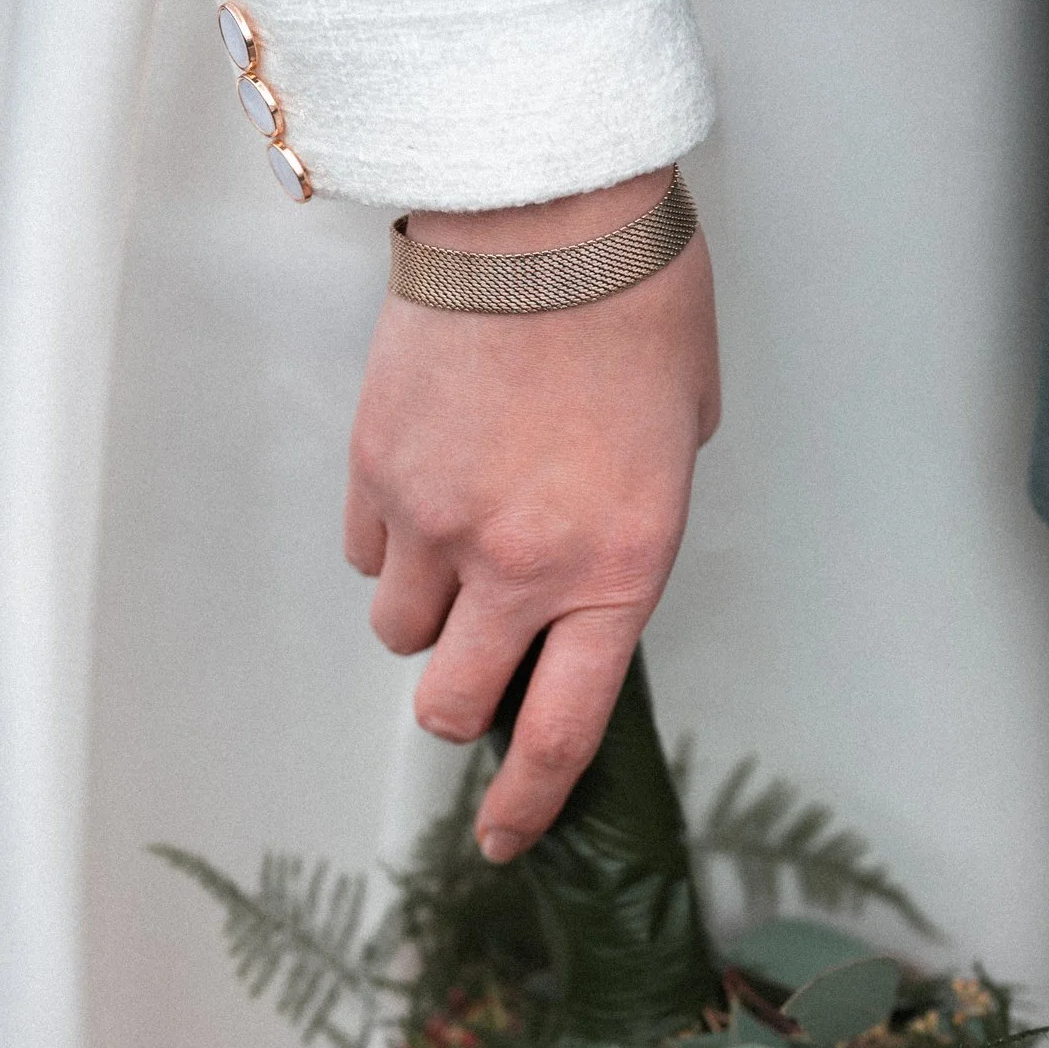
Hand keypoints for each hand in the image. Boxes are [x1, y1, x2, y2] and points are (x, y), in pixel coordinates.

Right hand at [344, 168, 719, 861]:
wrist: (549, 207)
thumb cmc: (638, 305)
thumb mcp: (681, 441)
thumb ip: (632, 523)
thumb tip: (586, 557)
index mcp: (617, 571)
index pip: (558, 733)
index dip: (524, 806)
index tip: (503, 840)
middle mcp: (519, 565)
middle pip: (448, 703)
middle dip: (456, 704)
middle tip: (473, 664)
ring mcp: (436, 520)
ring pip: (397, 630)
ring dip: (424, 614)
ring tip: (456, 543)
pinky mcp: (375, 466)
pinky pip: (367, 551)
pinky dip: (391, 543)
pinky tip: (423, 485)